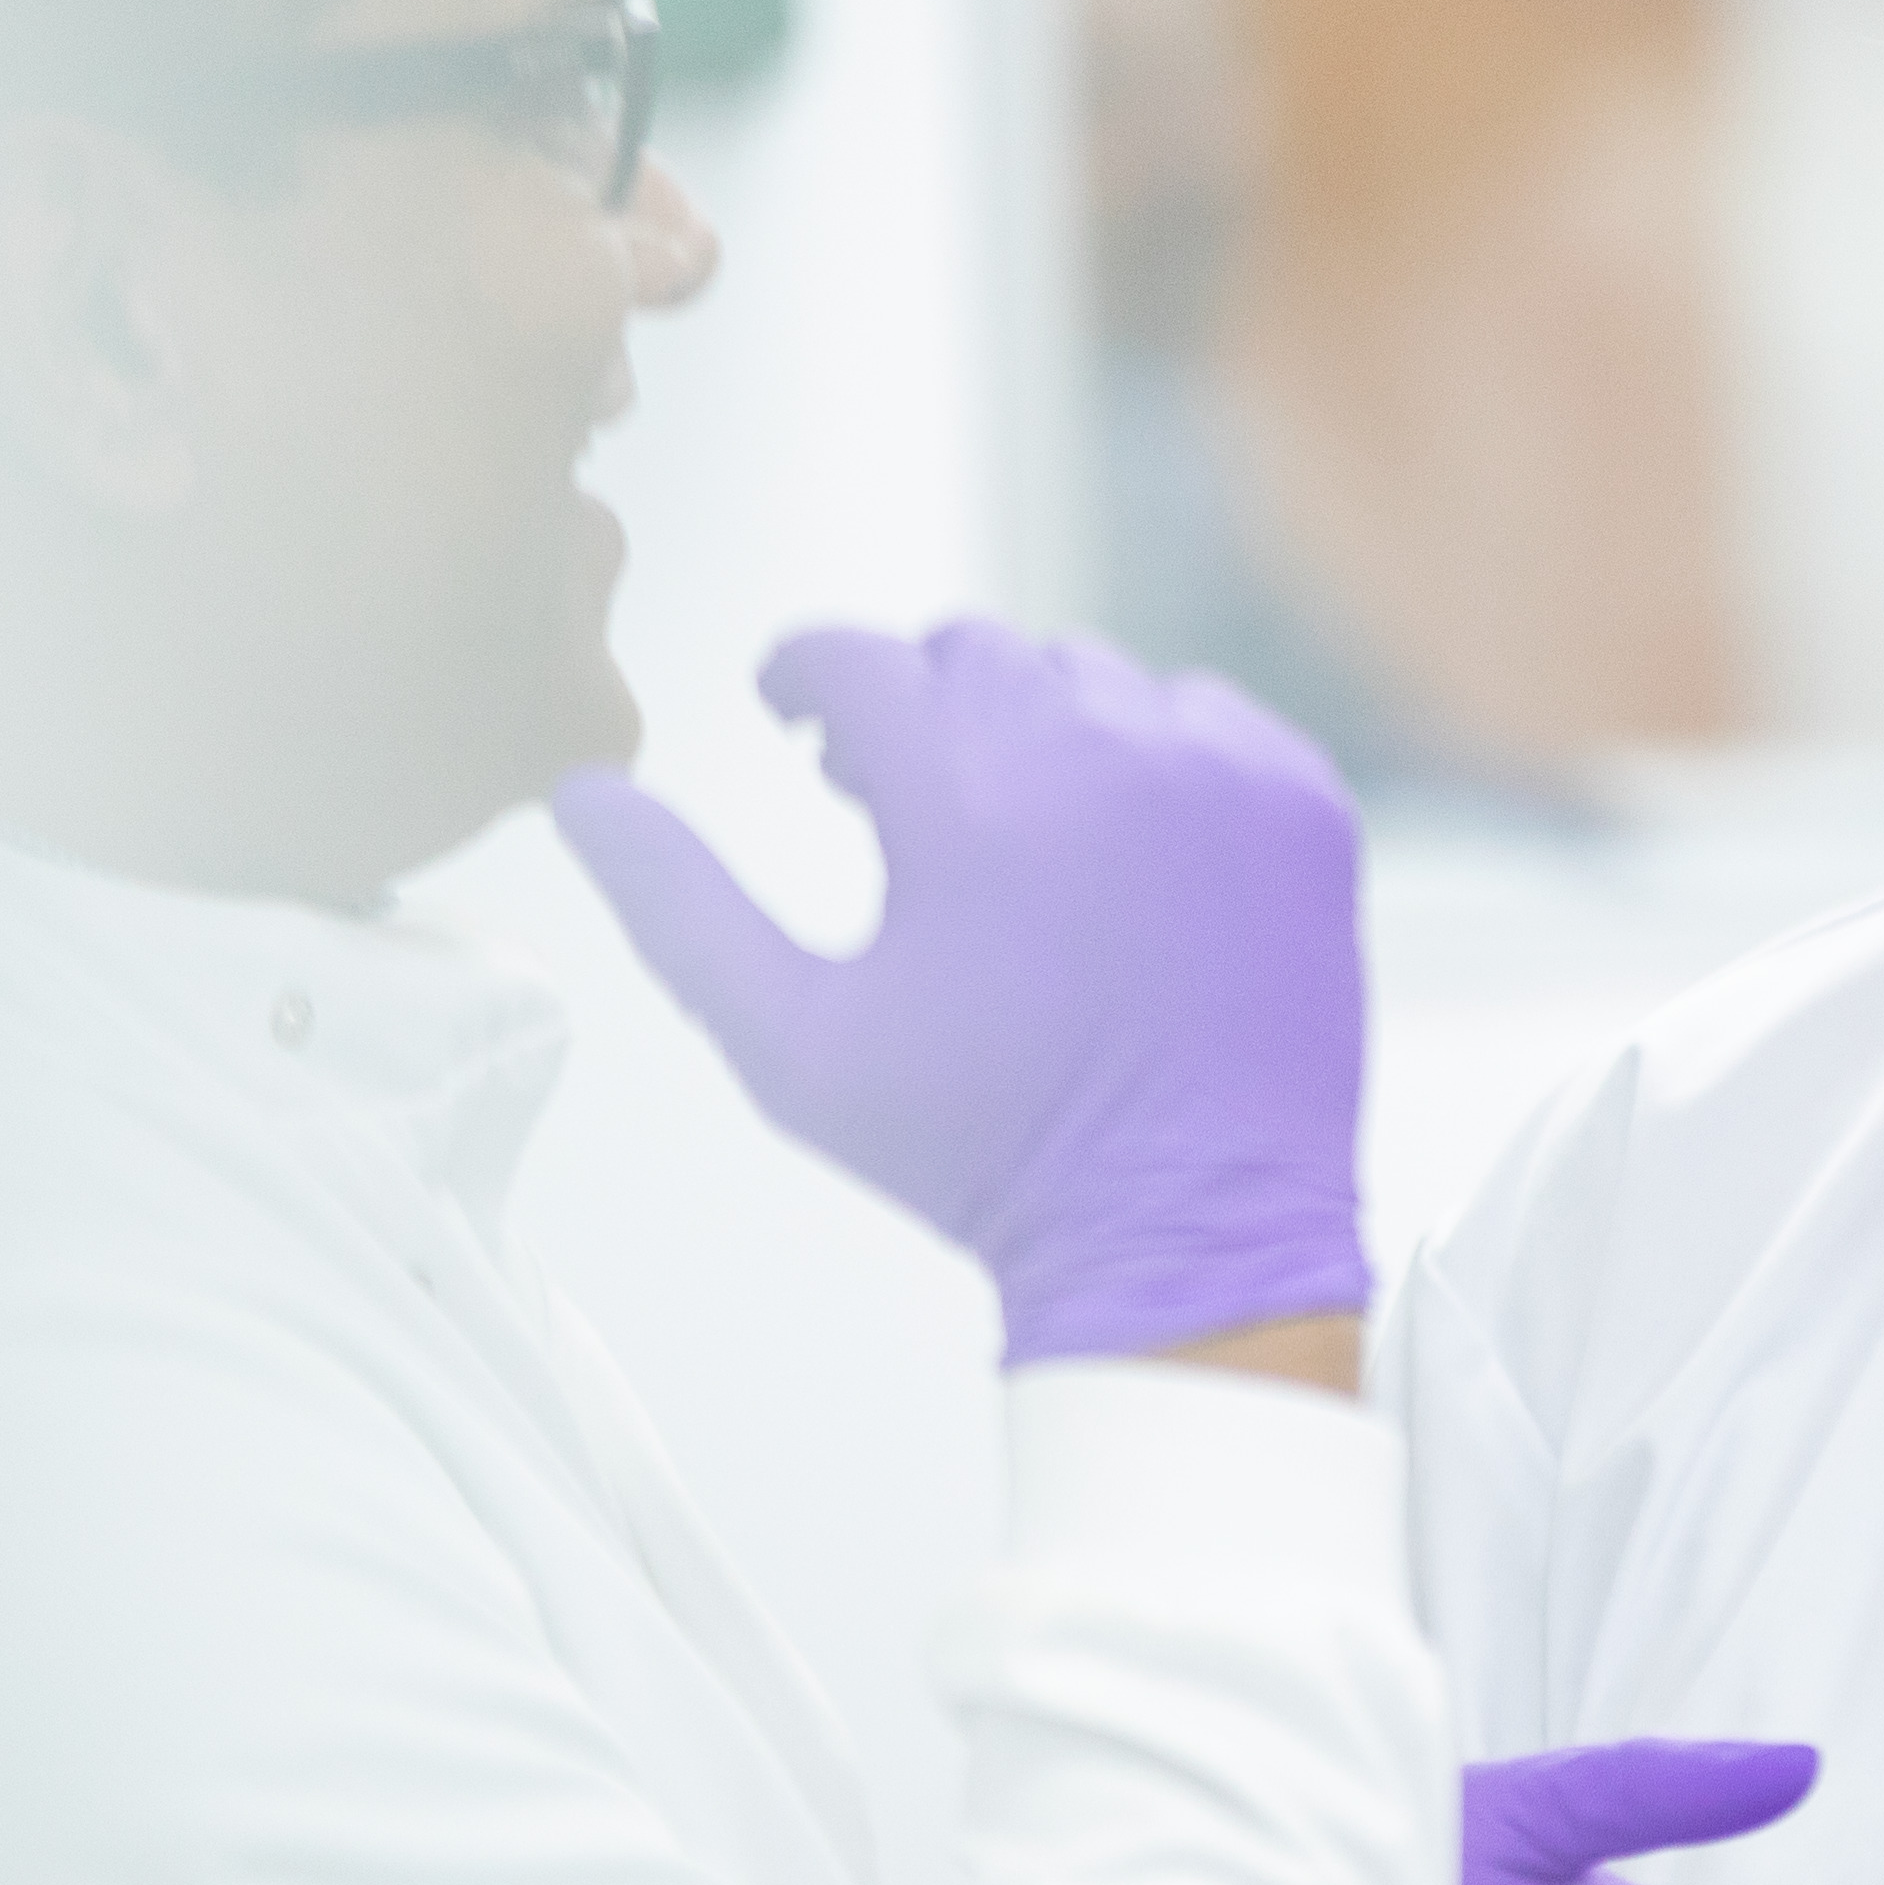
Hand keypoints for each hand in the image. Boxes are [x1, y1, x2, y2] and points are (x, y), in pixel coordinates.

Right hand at [554, 621, 1368, 1366]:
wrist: (1187, 1229)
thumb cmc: (984, 1151)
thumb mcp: (790, 1041)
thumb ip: (677, 905)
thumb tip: (583, 797)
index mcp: (964, 797)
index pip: (856, 659)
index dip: (804, 678)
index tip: (794, 712)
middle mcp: (1098, 752)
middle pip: (974, 655)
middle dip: (919, 707)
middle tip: (892, 791)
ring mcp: (1215, 770)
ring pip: (1093, 677)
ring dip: (1038, 727)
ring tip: (1012, 830)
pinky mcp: (1300, 803)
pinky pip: (1208, 720)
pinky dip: (1157, 758)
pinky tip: (1124, 847)